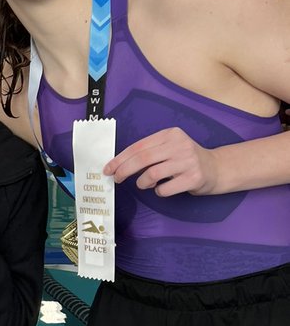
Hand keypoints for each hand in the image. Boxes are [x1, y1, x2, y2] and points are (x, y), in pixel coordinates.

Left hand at [104, 127, 218, 195]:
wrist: (216, 168)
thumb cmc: (185, 160)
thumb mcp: (169, 148)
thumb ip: (149, 152)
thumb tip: (119, 164)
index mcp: (170, 134)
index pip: (138, 146)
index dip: (120, 159)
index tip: (108, 168)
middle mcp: (179, 145)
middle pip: (142, 159)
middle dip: (124, 171)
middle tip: (116, 179)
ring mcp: (188, 161)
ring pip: (152, 175)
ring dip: (142, 183)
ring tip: (145, 184)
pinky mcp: (193, 178)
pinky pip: (164, 189)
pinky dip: (158, 192)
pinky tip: (162, 188)